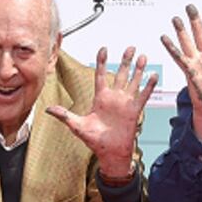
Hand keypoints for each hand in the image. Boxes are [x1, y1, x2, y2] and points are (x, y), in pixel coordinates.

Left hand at [46, 46, 156, 176]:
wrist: (110, 153)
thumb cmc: (95, 141)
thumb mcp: (77, 126)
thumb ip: (64, 116)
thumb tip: (47, 109)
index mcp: (100, 99)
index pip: (101, 75)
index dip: (102, 62)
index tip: (104, 49)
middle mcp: (114, 98)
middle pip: (120, 74)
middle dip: (125, 61)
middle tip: (130, 47)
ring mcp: (125, 103)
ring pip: (133, 82)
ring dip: (138, 69)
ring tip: (143, 57)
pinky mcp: (134, 111)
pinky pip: (143, 96)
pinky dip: (148, 86)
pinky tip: (153, 75)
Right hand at [161, 4, 201, 141]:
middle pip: (200, 33)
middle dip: (195, 19)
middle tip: (190, 6)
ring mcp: (198, 63)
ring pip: (188, 42)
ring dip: (182, 30)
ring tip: (176, 18)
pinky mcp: (190, 71)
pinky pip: (179, 57)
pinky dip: (171, 47)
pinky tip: (165, 38)